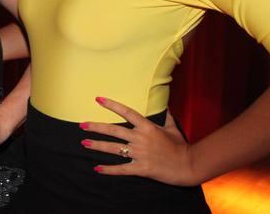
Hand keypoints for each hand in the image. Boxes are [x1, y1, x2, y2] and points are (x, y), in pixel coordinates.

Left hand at [80, 97, 197, 185]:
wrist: (188, 165)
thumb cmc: (181, 146)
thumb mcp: (173, 128)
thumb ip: (166, 117)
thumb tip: (165, 107)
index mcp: (147, 127)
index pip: (126, 112)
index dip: (111, 105)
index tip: (98, 99)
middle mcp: (140, 138)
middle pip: (113, 130)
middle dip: (96, 127)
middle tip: (81, 125)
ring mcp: (139, 153)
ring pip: (113, 148)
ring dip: (97, 145)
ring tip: (84, 143)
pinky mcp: (141, 168)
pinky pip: (121, 169)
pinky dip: (109, 170)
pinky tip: (97, 169)